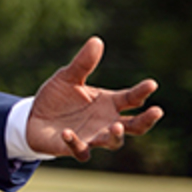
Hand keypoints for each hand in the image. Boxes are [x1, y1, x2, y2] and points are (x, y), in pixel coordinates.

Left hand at [26, 36, 162, 160]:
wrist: (34, 117)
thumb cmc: (57, 97)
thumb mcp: (68, 77)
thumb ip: (83, 63)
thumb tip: (96, 40)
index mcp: (109, 103)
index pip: (132, 99)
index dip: (142, 92)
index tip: (152, 83)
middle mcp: (106, 122)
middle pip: (135, 126)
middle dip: (146, 120)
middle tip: (157, 111)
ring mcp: (93, 136)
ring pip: (114, 142)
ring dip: (116, 136)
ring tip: (117, 126)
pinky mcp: (75, 147)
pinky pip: (81, 150)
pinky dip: (76, 143)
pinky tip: (68, 132)